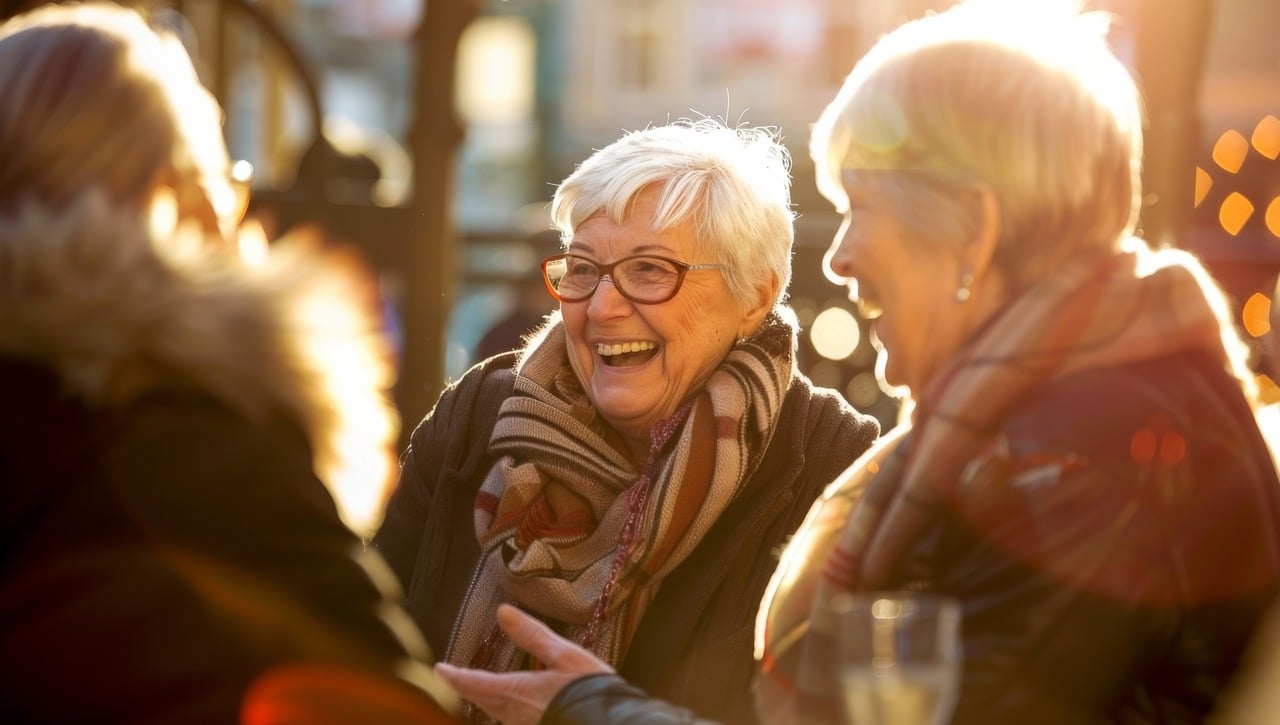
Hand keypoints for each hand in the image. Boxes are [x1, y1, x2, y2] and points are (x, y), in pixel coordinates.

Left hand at [434, 604, 613, 724]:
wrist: (613, 724)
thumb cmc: (589, 689)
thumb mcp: (563, 655)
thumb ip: (532, 635)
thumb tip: (504, 612)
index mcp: (515, 692)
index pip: (474, 683)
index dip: (454, 676)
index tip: (439, 669)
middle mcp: (514, 716)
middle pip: (482, 701)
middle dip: (468, 689)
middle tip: (456, 679)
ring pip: (498, 713)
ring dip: (487, 700)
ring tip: (482, 689)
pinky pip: (515, 720)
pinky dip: (508, 709)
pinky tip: (516, 705)